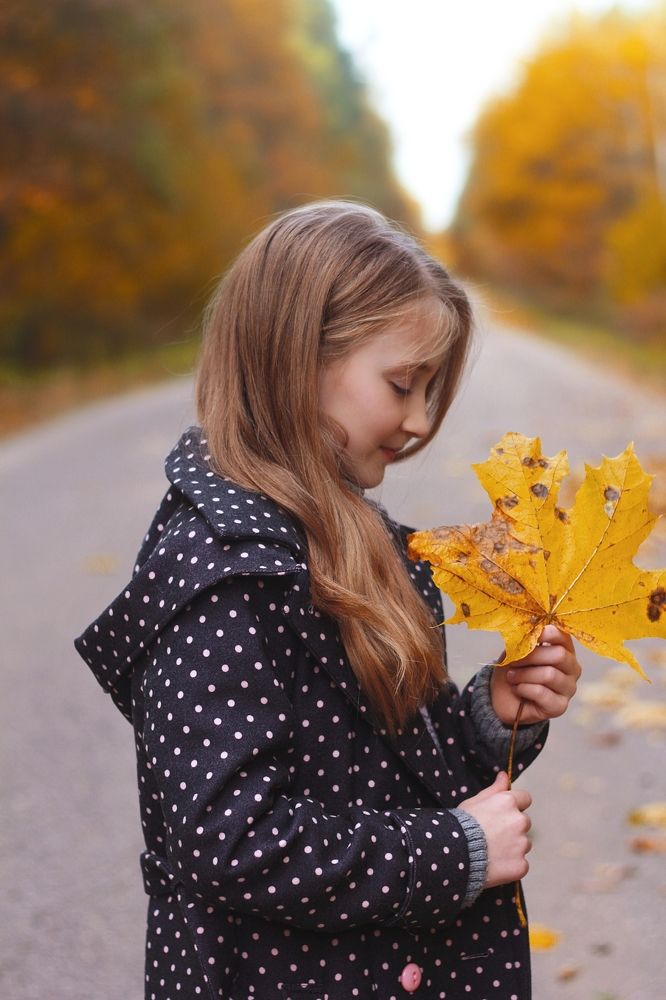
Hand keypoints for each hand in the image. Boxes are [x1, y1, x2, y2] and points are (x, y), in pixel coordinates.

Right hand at [459, 771, 531, 886]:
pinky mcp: (521, 865)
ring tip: (492, 851)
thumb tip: (504, 775)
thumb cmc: (462, 824)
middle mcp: (519, 821)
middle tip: (493, 834)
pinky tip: (495, 864)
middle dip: (513, 827)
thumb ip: (495, 789)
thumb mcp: (475, 801)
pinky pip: (521, 864)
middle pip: (524, 822)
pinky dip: (511, 865)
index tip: (504, 813)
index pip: (525, 798)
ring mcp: (522, 844)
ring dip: (513, 847)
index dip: (515, 805)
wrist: (456, 852)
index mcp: (509, 802)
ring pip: (523, 844)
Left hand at [490, 625, 581, 725]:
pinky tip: (518, 689)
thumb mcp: (516, 650)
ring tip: (512, 677)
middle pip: (559, 655)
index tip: (531, 635)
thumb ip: (526, 639)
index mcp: (564, 649)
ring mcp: (569, 688)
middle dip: (531, 657)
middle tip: (513, 662)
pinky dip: (523, 688)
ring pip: (549, 674)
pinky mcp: (560, 706)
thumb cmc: (514, 669)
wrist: (502, 697)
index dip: (548, 633)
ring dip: (524, 674)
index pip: (564, 636)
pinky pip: (541, 692)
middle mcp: (572, 668)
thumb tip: (531, 629)